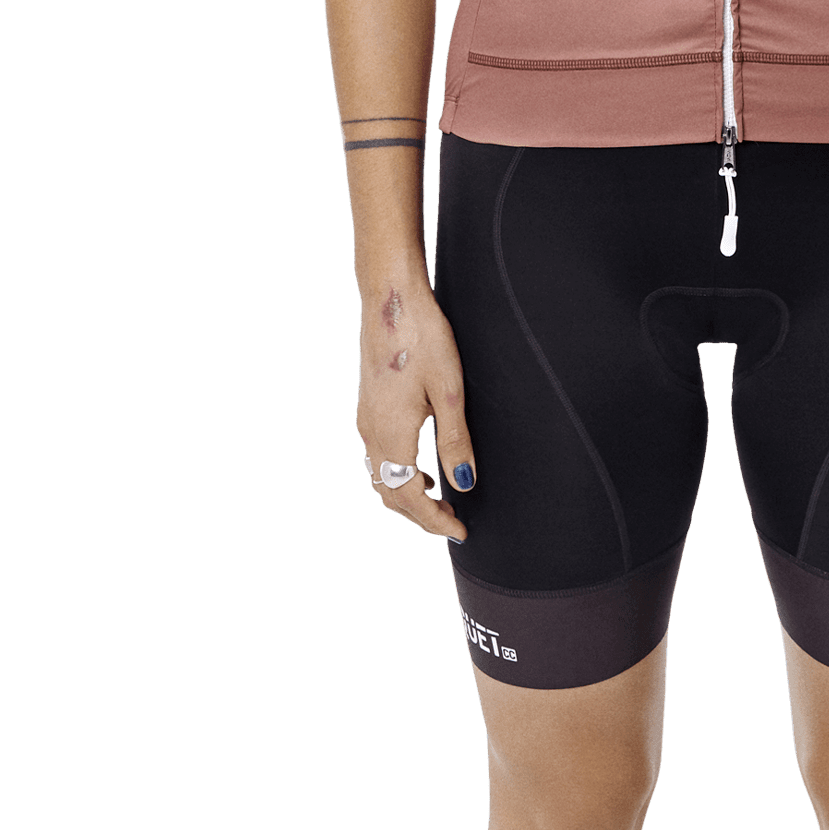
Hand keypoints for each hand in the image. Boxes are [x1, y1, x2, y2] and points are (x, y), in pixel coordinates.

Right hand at [357, 283, 477, 540]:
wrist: (390, 298)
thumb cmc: (423, 337)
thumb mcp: (449, 391)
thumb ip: (454, 440)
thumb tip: (463, 483)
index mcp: (390, 433)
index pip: (408, 496)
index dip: (433, 519)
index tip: (459, 531)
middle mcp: (370, 432)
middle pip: (390, 493)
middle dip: (420, 514)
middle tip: (453, 522)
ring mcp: (365, 418)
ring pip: (381, 476)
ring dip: (407, 494)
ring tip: (440, 498)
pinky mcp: (367, 405)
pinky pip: (377, 456)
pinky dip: (398, 473)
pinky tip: (421, 464)